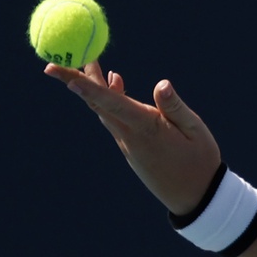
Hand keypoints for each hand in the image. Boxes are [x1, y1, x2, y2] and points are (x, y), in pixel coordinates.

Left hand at [44, 61, 222, 215]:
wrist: (195, 198)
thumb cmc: (200, 163)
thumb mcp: (196, 132)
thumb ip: (176, 107)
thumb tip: (161, 84)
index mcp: (146, 129)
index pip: (111, 103)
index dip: (85, 85)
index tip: (59, 73)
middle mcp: (130, 136)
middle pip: (97, 103)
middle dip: (75, 80)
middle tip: (57, 59)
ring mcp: (128, 144)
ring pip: (104, 110)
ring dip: (91, 86)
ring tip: (87, 60)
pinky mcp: (132, 148)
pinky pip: (114, 118)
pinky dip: (109, 98)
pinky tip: (115, 81)